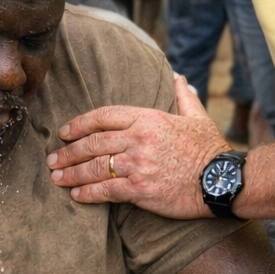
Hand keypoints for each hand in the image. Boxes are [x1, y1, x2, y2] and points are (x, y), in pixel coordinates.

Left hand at [46, 77, 226, 216]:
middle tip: (52, 159)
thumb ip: (183, 97)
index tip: (65, 132)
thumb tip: (178, 77)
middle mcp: (138, 139)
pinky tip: (77, 196)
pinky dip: (88, 193)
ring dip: (72, 173)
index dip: (80, 124)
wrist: (222, 181)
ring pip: (95, 167)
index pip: (104, 116)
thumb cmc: (211, 150)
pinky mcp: (140, 189)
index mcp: (148, 118)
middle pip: (93, 143)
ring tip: (57, 178)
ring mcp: (138, 164)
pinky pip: (106, 190)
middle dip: (68, 152)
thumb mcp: (197, 117)